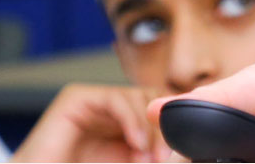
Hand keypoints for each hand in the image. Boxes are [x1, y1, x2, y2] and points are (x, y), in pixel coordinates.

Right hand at [14, 83, 166, 161]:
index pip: (158, 111)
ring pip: (138, 97)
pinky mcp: (75, 97)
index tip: (179, 153)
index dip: (172, 127)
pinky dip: (133, 121)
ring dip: (150, 129)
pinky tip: (137, 145)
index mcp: (120, 124)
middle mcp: (107, 108)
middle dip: (163, 127)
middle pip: (152, 100)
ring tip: (149, 157)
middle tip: (165, 157)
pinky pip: (116, 99)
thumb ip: (146, 156)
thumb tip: (180, 154)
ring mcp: (91, 100)